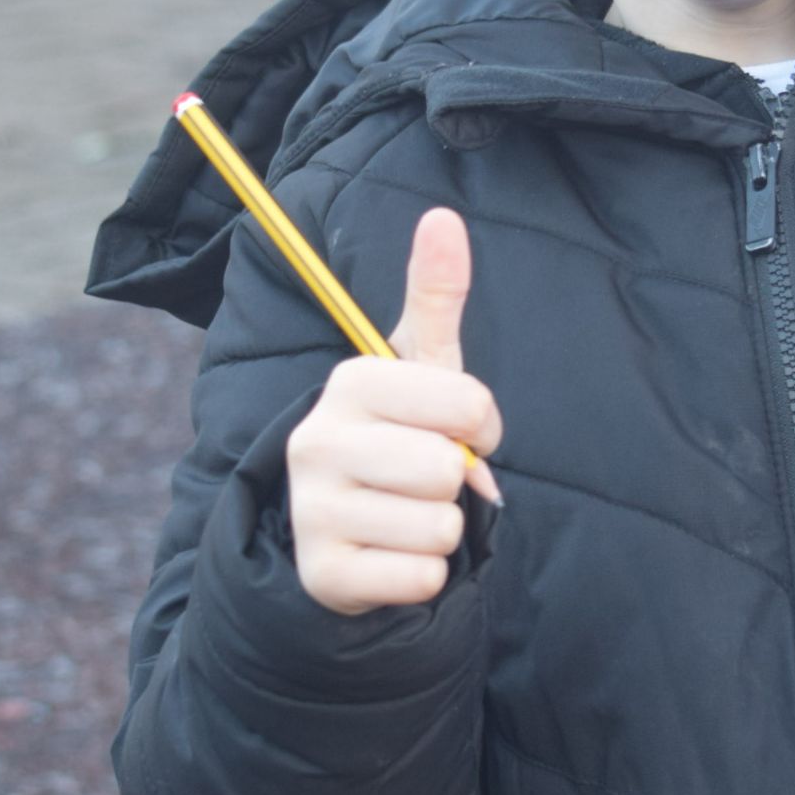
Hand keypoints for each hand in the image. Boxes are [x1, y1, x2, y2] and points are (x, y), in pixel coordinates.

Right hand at [284, 208, 505, 615]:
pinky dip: (424, 575)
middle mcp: (318, 440)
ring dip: (441, 529)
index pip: (470, 406)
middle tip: (421, 479)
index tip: (449, 431)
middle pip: (451, 468)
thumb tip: (443, 217)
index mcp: (350, 383)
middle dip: (456, 482)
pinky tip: (391, 555)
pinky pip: (424, 577)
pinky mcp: (324, 573)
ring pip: (442, 525)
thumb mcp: (417, 368)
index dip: (480, 427)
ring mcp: (314, 509)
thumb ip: (436, 296)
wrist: (338, 533)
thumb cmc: (394, 437)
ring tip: (404, 515)